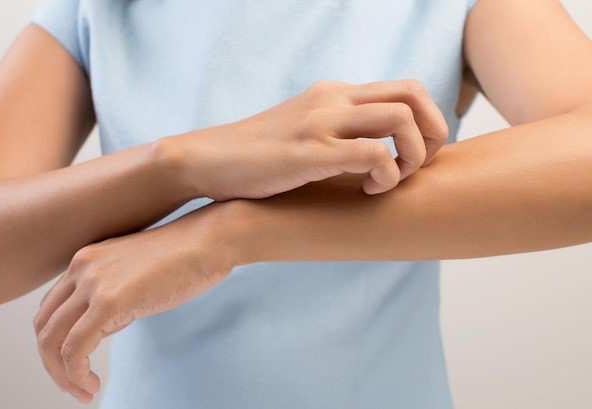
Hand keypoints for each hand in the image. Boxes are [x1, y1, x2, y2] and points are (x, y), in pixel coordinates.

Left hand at [32, 202, 237, 403]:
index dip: (56, 343)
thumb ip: (112, 294)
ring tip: (84, 391)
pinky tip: (94, 384)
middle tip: (74, 386)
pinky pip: (75, 350)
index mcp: (85, 260)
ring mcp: (93, 283)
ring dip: (63, 375)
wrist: (208, 241)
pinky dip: (76, 374)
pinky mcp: (109, 301)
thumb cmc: (184, 258)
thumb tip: (103, 326)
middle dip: (53, 363)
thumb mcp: (135, 274)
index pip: (51, 310)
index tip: (76, 365)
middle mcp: (81, 268)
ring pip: (52, 342)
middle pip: (44, 326)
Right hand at [168, 79, 448, 200]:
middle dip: (433, 132)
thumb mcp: (304, 134)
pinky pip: (373, 153)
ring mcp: (321, 121)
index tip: (416, 155)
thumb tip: (375, 154)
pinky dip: (386, 175)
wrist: (208, 160)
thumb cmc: (257, 157)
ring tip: (391, 179)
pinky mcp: (310, 150)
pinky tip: (367, 191)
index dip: (427, 121)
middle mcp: (332, 99)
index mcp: (334, 94)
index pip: (405, 88)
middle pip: (414, 94)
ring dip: (413, 154)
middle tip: (417, 166)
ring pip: (401, 117)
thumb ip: (338, 134)